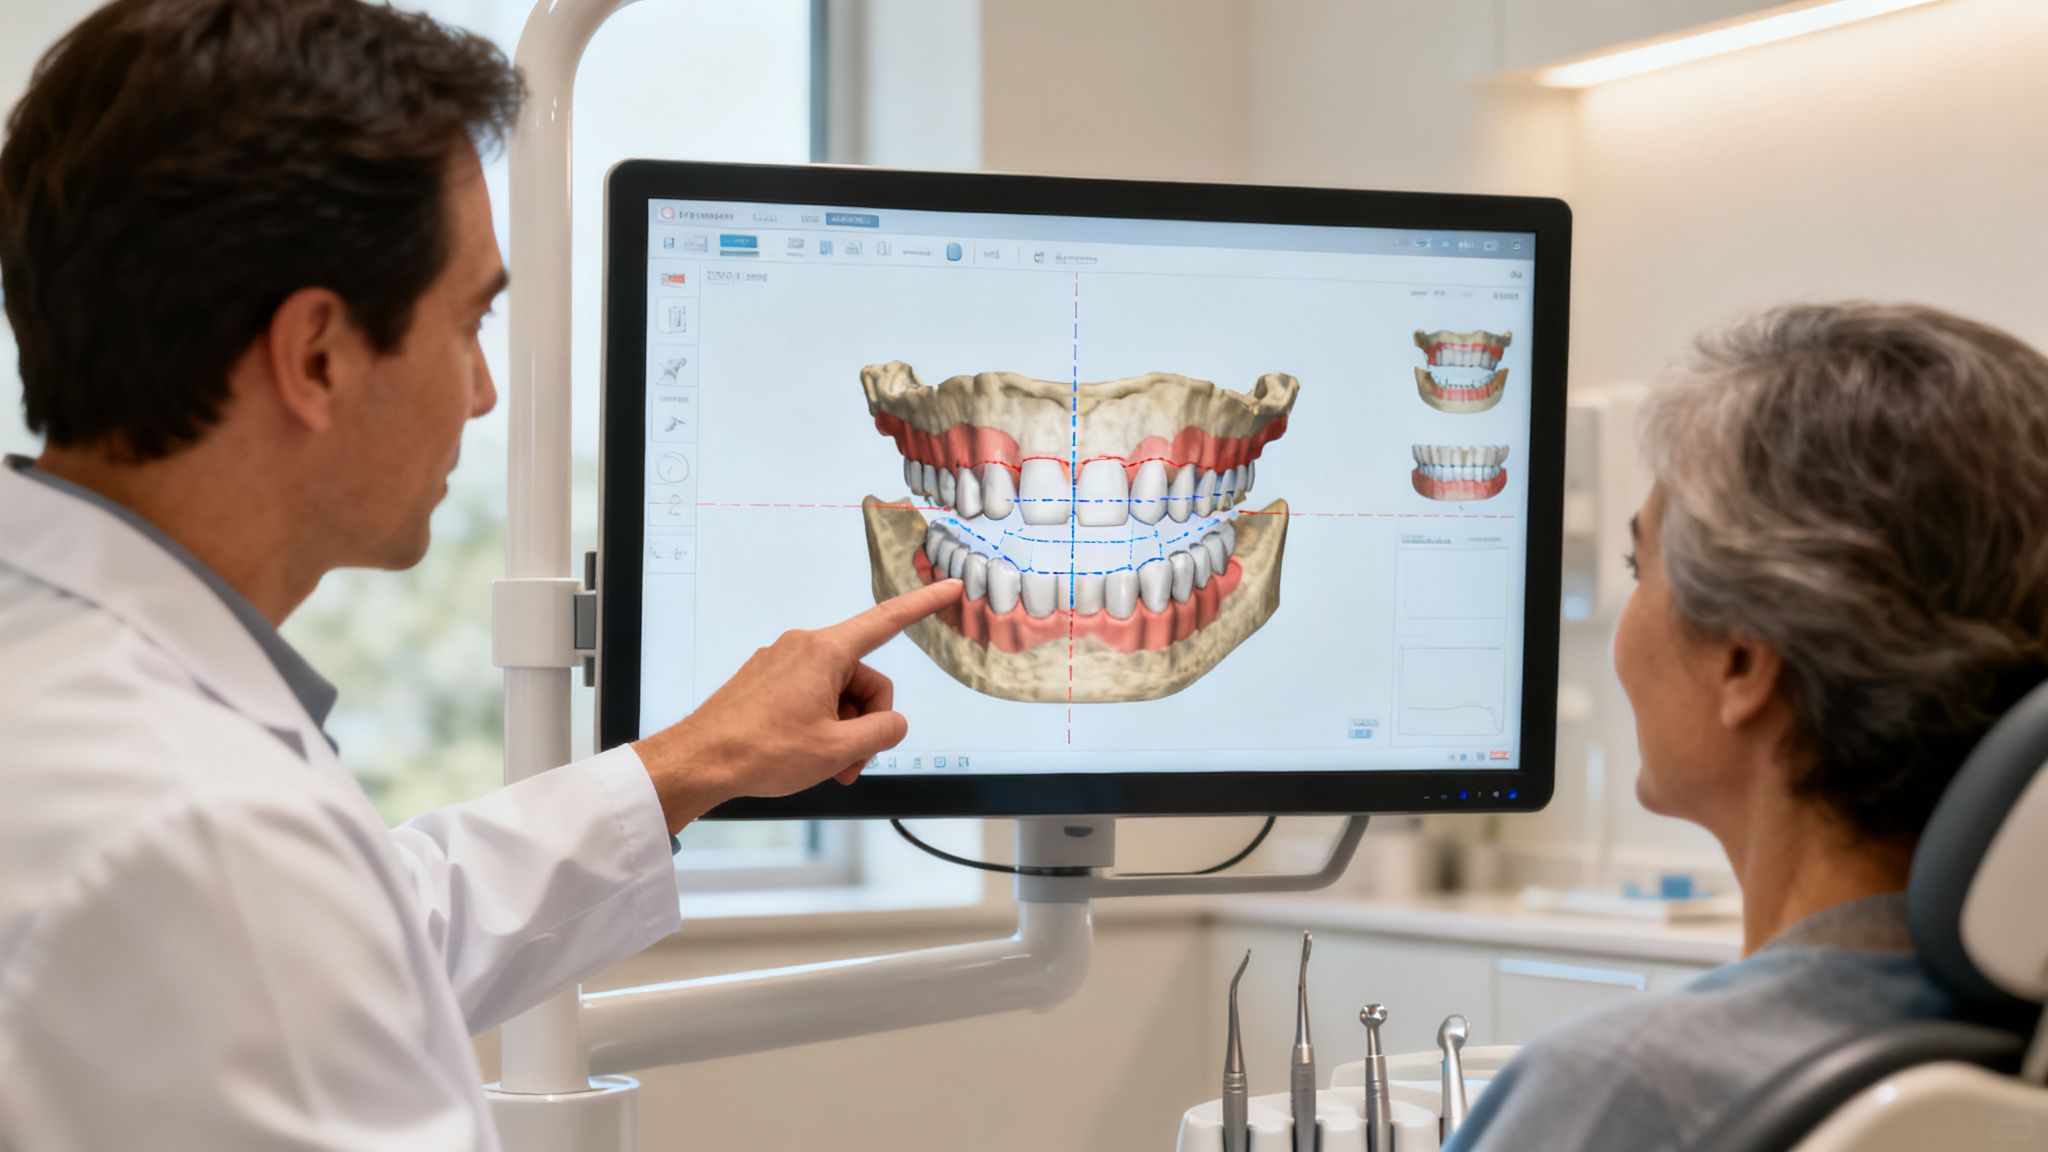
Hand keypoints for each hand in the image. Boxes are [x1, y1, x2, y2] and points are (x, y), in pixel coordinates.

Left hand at [633, 580, 962, 831]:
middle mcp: (803, 648)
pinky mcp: (765, 681)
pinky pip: (809, 697)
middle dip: (866, 722)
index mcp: (825, 652)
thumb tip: (892, 724)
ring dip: (841, 731)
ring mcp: (781, 663)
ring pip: (836, 694)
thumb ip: (883, 732)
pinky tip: (806, 756)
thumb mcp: (838, 749)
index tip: (949, 588)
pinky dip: (818, 727)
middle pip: (863, 679)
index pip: (887, 621)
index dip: (924, 604)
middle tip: (851, 762)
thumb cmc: (761, 751)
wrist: (699, 761)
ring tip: (826, 766)